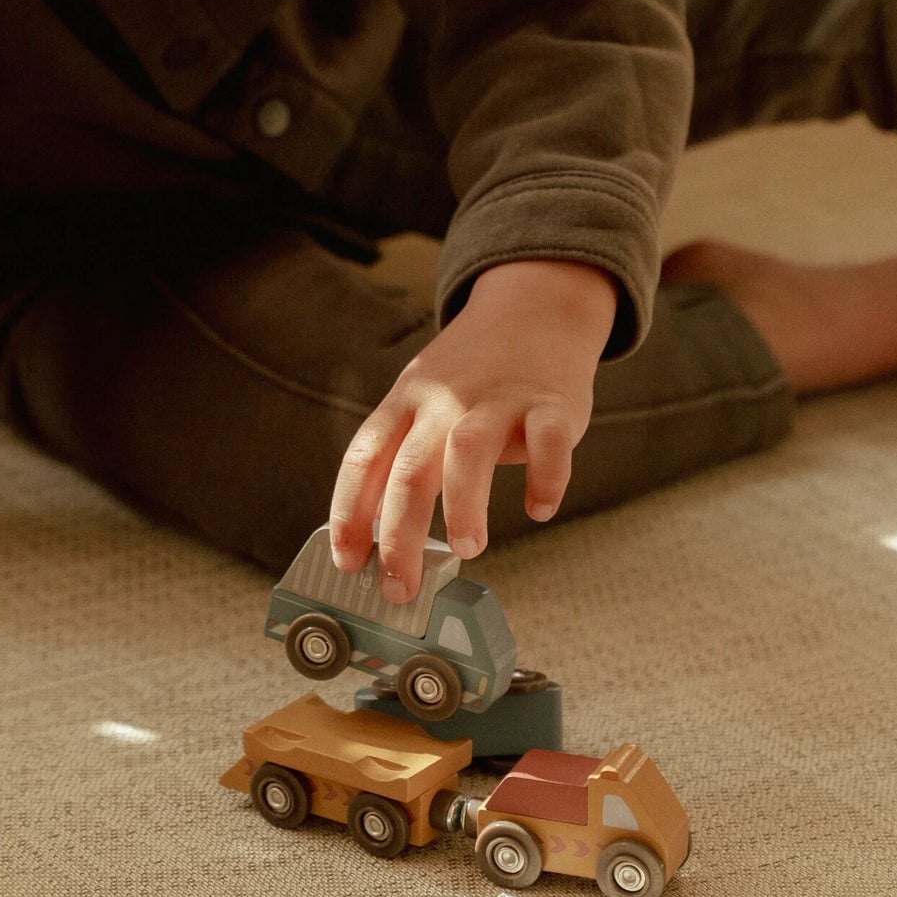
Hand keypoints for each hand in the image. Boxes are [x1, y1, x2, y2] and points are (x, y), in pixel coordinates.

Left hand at [328, 258, 617, 601]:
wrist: (535, 308)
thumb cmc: (473, 374)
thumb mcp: (422, 399)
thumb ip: (403, 457)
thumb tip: (380, 537)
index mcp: (406, 403)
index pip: (364, 460)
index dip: (348, 513)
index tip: (347, 562)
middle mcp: (445, 401)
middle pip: (410, 469)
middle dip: (399, 536)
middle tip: (399, 587)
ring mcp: (498, 400)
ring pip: (469, 451)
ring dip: (464, 505)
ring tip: (467, 548)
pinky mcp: (549, 404)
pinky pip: (547, 443)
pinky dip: (545, 478)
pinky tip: (540, 509)